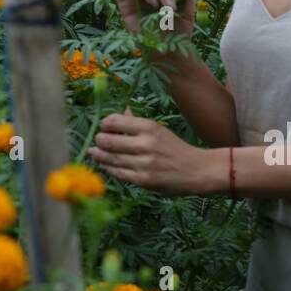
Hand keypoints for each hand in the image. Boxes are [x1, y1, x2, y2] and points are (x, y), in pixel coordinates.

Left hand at [88, 106, 206, 194]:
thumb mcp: (159, 130)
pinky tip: (105, 164)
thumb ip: (137, 122)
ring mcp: (143, 163)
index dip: (104, 124)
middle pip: (108, 140)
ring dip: (99, 155)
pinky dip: (108, 168)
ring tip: (94, 152)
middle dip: (99, 140)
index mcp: (149, 128)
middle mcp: (145, 144)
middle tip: (97, 141)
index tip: (103, 127)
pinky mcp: (143, 180)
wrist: (196, 171)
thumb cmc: (175, 149)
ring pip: (110, 158)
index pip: (115, 121)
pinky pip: (118, 173)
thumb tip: (121, 110)